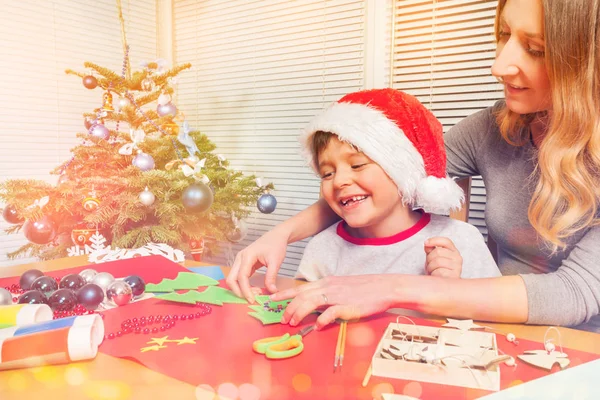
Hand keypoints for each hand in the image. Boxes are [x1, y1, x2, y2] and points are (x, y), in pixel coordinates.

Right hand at [226, 228, 288, 301]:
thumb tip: (271, 291)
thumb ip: (271, 276)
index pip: (241, 277)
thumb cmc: (276, 245)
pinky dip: (244, 285)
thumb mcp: (276, 261)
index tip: (252, 300)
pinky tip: (254, 290)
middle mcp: (240, 258)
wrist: (276, 236)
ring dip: (241, 289)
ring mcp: (240, 261)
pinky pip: (239, 277)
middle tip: (251, 299)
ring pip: (233, 279)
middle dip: (238, 291)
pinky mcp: (243, 264)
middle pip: (231, 279)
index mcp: (247, 256)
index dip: (245, 290)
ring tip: (256, 294)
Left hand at [271, 275, 398, 328]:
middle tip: (281, 319)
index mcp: (326, 282)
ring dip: (298, 313)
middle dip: (288, 307)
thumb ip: (328, 293)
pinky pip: (330, 313)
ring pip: (310, 302)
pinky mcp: (347, 306)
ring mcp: (337, 296)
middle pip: (301, 296)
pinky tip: (318, 327)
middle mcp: (328, 287)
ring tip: (292, 323)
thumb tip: (316, 304)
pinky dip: (322, 321)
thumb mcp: (342, 286)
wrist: (385, 287)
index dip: (284, 294)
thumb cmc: (365, 288)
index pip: (300, 288)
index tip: (271, 299)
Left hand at [424, 237, 461, 277]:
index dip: (434, 240)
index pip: (446, 241)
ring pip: (437, 261)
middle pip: (438, 251)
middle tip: (430, 265)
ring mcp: (457, 267)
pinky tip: (436, 276)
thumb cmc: (438, 270)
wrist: (444, 286)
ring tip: (432, 271)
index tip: (426, 243)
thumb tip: (427, 244)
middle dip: (429, 258)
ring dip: (430, 267)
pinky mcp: (455, 276)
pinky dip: (434, 274)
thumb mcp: (433, 258)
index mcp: (453, 251)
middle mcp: (458, 258)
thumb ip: (431, 250)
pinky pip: (439, 271)